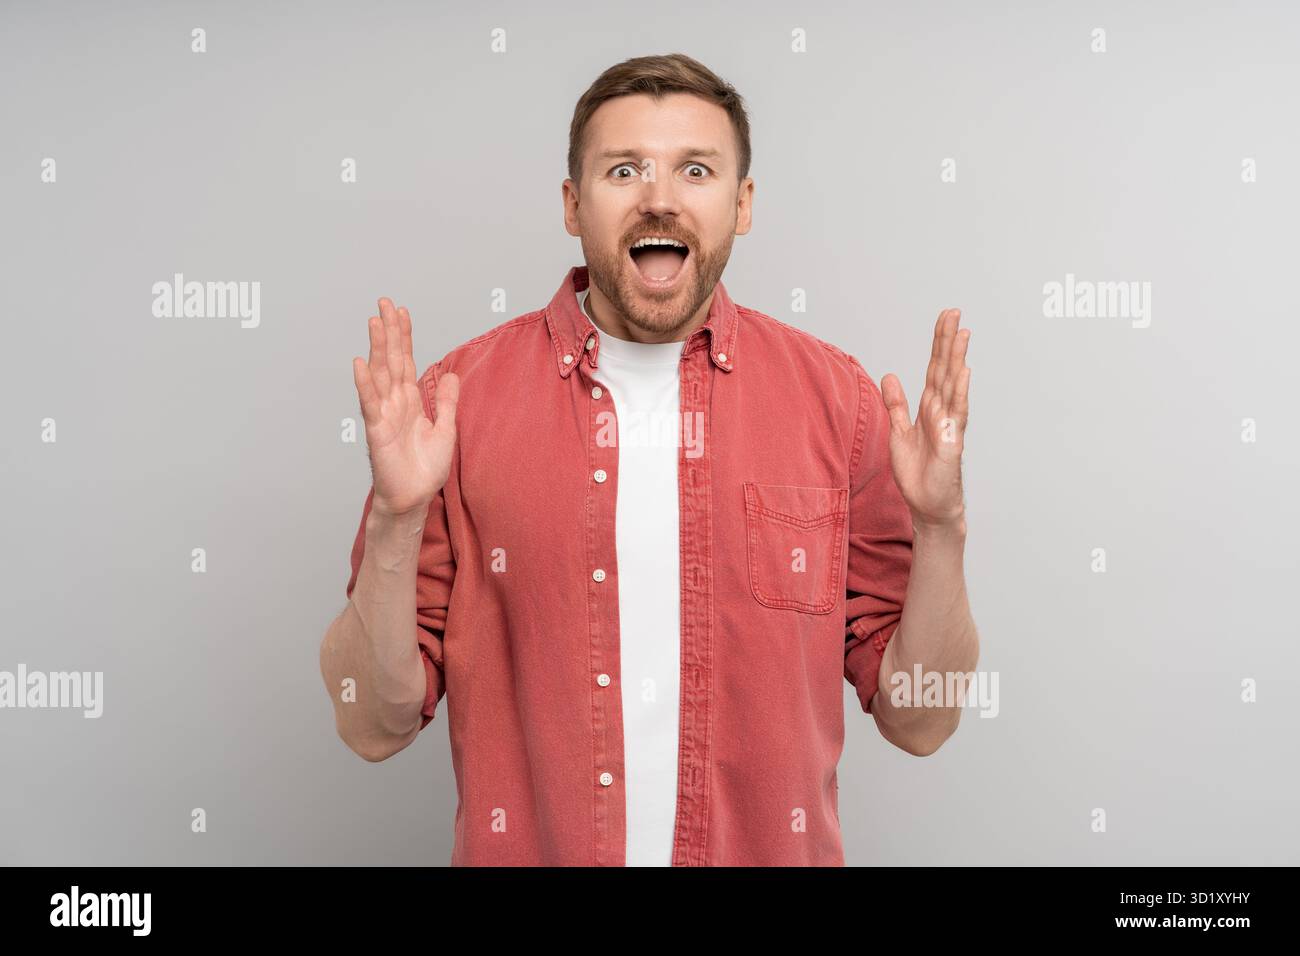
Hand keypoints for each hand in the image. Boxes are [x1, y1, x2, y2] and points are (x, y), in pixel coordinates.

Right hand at [352, 297, 458, 517]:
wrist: (414, 499)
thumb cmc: (424, 469)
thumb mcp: (446, 430)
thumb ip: (447, 402)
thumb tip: (453, 375)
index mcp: (410, 401)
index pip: (407, 361)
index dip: (404, 336)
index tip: (402, 312)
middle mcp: (395, 403)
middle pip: (391, 360)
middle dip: (389, 332)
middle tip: (384, 304)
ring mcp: (384, 414)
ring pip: (380, 374)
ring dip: (377, 348)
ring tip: (375, 322)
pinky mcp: (377, 431)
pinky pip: (370, 403)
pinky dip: (365, 384)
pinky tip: (360, 363)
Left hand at [880, 308, 969, 530]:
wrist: (926, 504)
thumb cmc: (917, 472)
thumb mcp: (897, 432)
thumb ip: (895, 404)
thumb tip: (890, 376)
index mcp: (929, 407)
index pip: (935, 368)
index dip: (939, 343)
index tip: (945, 318)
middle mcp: (942, 411)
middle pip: (946, 369)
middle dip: (949, 341)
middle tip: (954, 312)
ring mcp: (949, 425)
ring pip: (954, 386)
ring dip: (957, 359)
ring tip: (962, 333)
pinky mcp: (951, 443)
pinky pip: (956, 414)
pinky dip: (960, 393)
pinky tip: (964, 373)